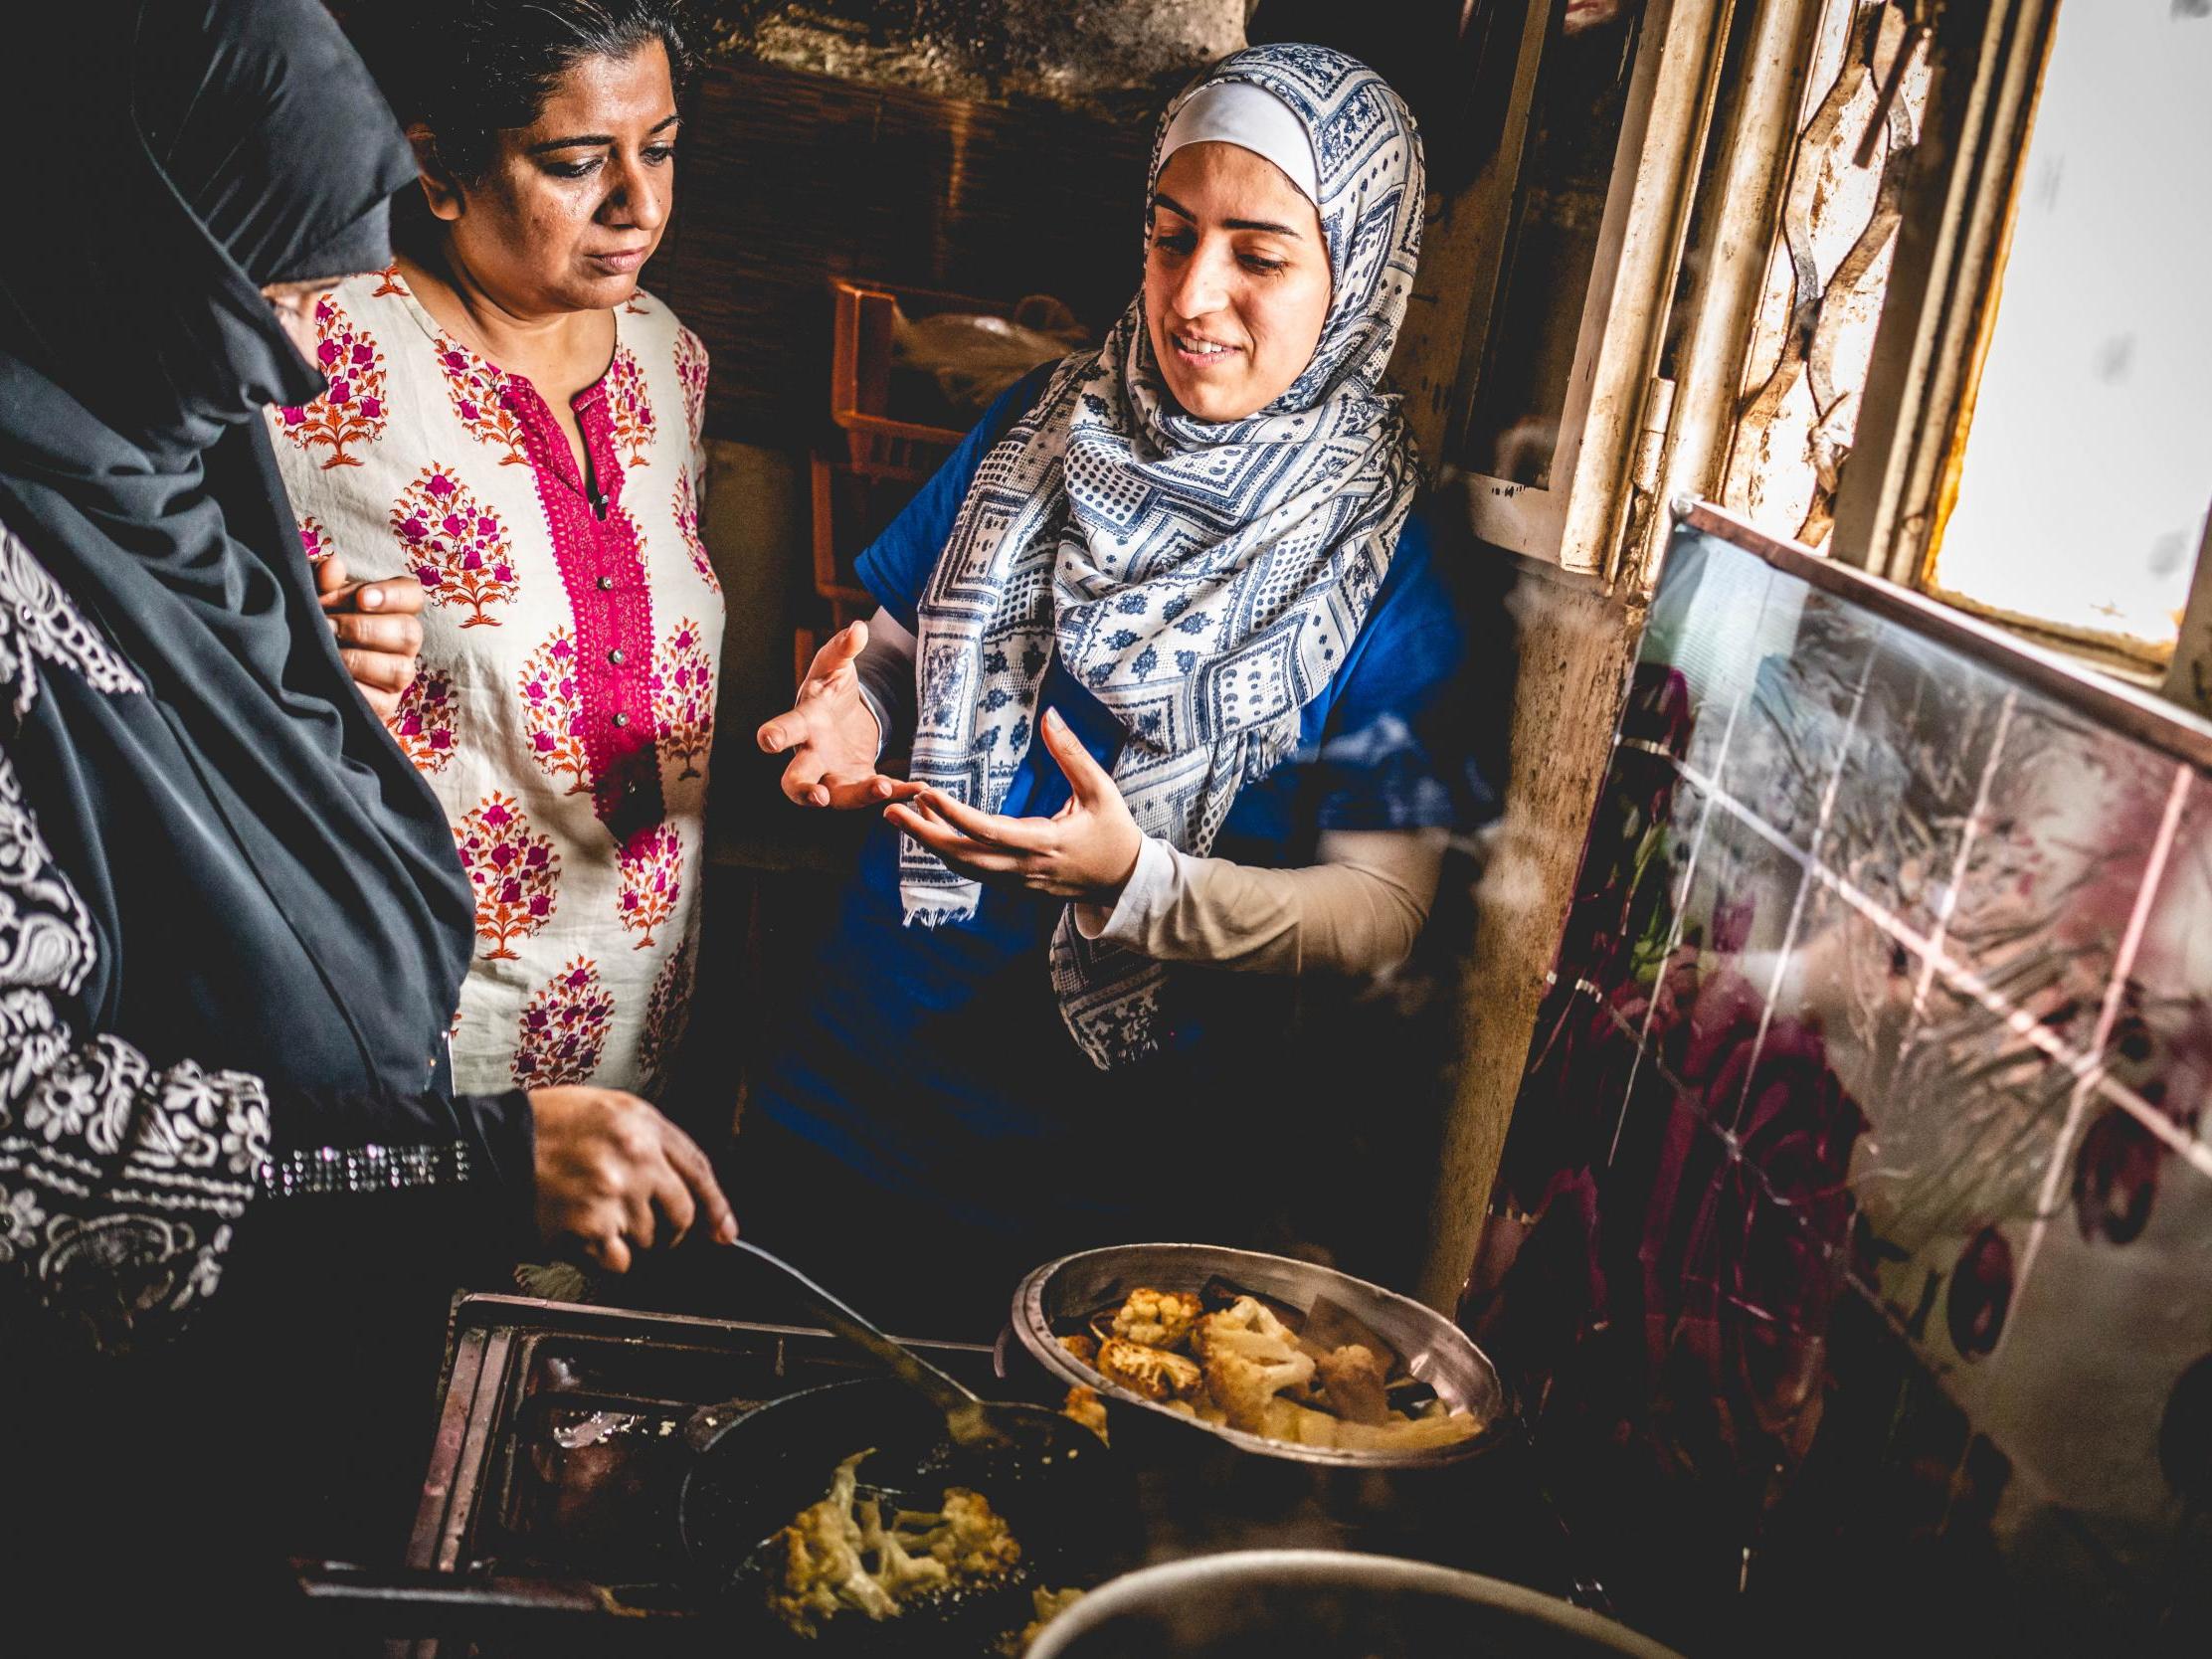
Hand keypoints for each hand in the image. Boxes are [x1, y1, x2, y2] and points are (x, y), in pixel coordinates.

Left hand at [317, 551, 423, 719]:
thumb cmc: (312, 624)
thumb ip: (322, 580)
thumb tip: (333, 567)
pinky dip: (355, 689)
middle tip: (329, 626)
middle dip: (365, 629)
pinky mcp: (384, 706)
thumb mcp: (313, 597)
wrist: (291, 670)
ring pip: (400, 670)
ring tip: (327, 652)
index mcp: (391, 610)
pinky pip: (381, 701)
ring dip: (359, 660)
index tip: (361, 598)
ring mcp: (396, 677)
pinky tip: (331, 677)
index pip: (412, 596)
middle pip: (409, 633)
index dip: (393, 596)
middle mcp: (403, 643)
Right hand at [528, 1086, 737, 1273]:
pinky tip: (579, 1237)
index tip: (724, 1231)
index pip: (696, 1168)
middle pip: (682, 1213)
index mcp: (640, 1122)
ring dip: (628, 1242)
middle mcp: (636, 1156)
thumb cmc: (537, 1130)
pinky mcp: (593, 1228)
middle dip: (669, 1231)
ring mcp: (616, 1194)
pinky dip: (603, 1259)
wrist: (485, 1149)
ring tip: (591, 1220)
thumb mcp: (600, 1111)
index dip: (715, 1205)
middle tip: (643, 1231)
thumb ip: (644, 1142)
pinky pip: (619, 1262)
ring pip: (650, 1241)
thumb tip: (680, 1185)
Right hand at [756, 619, 920, 807]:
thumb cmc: (830, 689)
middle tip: (818, 798)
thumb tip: (858, 630)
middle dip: (803, 791)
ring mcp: (833, 773)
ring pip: (838, 796)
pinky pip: (874, 793)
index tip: (767, 741)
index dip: (774, 735)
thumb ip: (844, 650)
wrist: (844, 716)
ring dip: (859, 796)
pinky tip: (919, 788)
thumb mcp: (836, 666)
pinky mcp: (858, 782)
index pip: (785, 729)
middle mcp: (811, 754)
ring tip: (885, 789)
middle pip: (796, 781)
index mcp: (803, 722)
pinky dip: (897, 792)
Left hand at [885, 706, 1141, 903]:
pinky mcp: (1015, 884)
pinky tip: (934, 828)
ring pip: (964, 867)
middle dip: (923, 835)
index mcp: (1044, 843)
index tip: (926, 793)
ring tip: (904, 814)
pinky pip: (974, 870)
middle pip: (962, 857)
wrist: (1125, 881)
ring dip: (932, 842)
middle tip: (890, 811)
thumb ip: (1072, 753)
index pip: (988, 831)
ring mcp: (1017, 881)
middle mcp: (1024, 867)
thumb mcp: (1101, 789)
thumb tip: (1050, 716)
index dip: (955, 814)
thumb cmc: (1114, 832)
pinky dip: (949, 850)